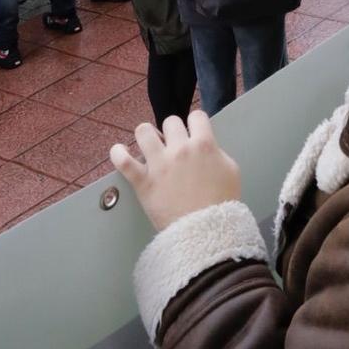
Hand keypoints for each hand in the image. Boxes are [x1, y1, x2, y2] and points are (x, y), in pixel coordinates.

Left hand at [110, 113, 241, 231]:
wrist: (205, 232)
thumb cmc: (221, 203)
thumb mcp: (231, 171)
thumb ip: (217, 152)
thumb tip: (206, 147)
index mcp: (204, 145)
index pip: (197, 116)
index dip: (195, 124)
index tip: (193, 133)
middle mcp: (180, 149)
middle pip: (171, 122)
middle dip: (173, 132)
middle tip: (174, 147)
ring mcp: (159, 164)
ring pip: (143, 131)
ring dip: (147, 136)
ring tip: (150, 146)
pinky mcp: (143, 182)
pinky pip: (123, 161)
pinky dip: (118, 154)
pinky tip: (119, 152)